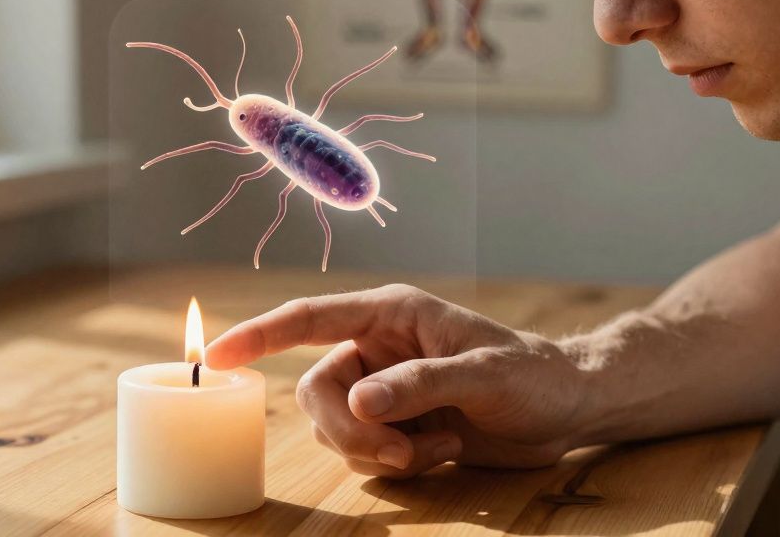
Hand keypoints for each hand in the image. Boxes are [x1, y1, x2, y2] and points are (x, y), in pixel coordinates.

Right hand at [205, 284, 579, 478]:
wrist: (564, 410)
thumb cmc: (532, 375)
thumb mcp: (485, 375)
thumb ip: (421, 384)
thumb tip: (360, 401)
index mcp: (391, 315)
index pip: (310, 318)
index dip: (259, 334)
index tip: (215, 355)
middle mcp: (376, 349)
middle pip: (315, 392)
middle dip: (348, 430)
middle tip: (397, 453)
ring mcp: (381, 390)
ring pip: (334, 428)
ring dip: (378, 451)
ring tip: (436, 446)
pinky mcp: (392, 427)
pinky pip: (362, 454)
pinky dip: (398, 463)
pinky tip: (444, 449)